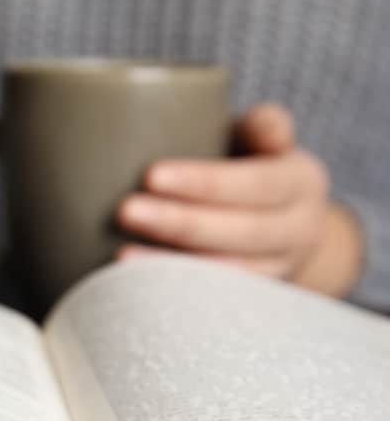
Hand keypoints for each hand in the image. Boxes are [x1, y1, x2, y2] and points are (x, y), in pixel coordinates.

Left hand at [115, 103, 362, 296]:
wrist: (284, 225)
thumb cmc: (253, 165)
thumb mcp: (263, 139)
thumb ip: (261, 127)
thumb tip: (263, 121)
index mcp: (301, 182)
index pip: (255, 182)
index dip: (204, 181)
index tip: (150, 175)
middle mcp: (298, 230)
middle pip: (240, 231)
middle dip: (179, 223)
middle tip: (124, 210)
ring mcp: (278, 270)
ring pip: (226, 272)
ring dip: (170, 265)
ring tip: (119, 255)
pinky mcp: (251, 300)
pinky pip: (213, 300)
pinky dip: (174, 292)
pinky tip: (133, 284)